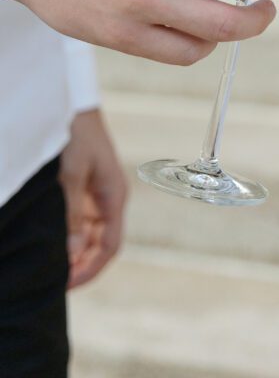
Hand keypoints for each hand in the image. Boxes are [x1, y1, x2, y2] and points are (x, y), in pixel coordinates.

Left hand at [59, 109, 126, 289]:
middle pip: (101, 242)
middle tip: (54, 280)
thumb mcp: (72, 175)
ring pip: (90, 233)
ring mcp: (97, 193)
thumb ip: (73, 215)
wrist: (72, 104)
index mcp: (115, 196)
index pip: (110, 245)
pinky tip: (54, 242)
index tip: (67, 285)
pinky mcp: (84, 187)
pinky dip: (70, 234)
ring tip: (52, 265)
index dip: (91, 269)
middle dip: (81, 263)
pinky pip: (81, 219)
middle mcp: (109, 198)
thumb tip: (74, 253)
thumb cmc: (76, 135)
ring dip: (75, 250)